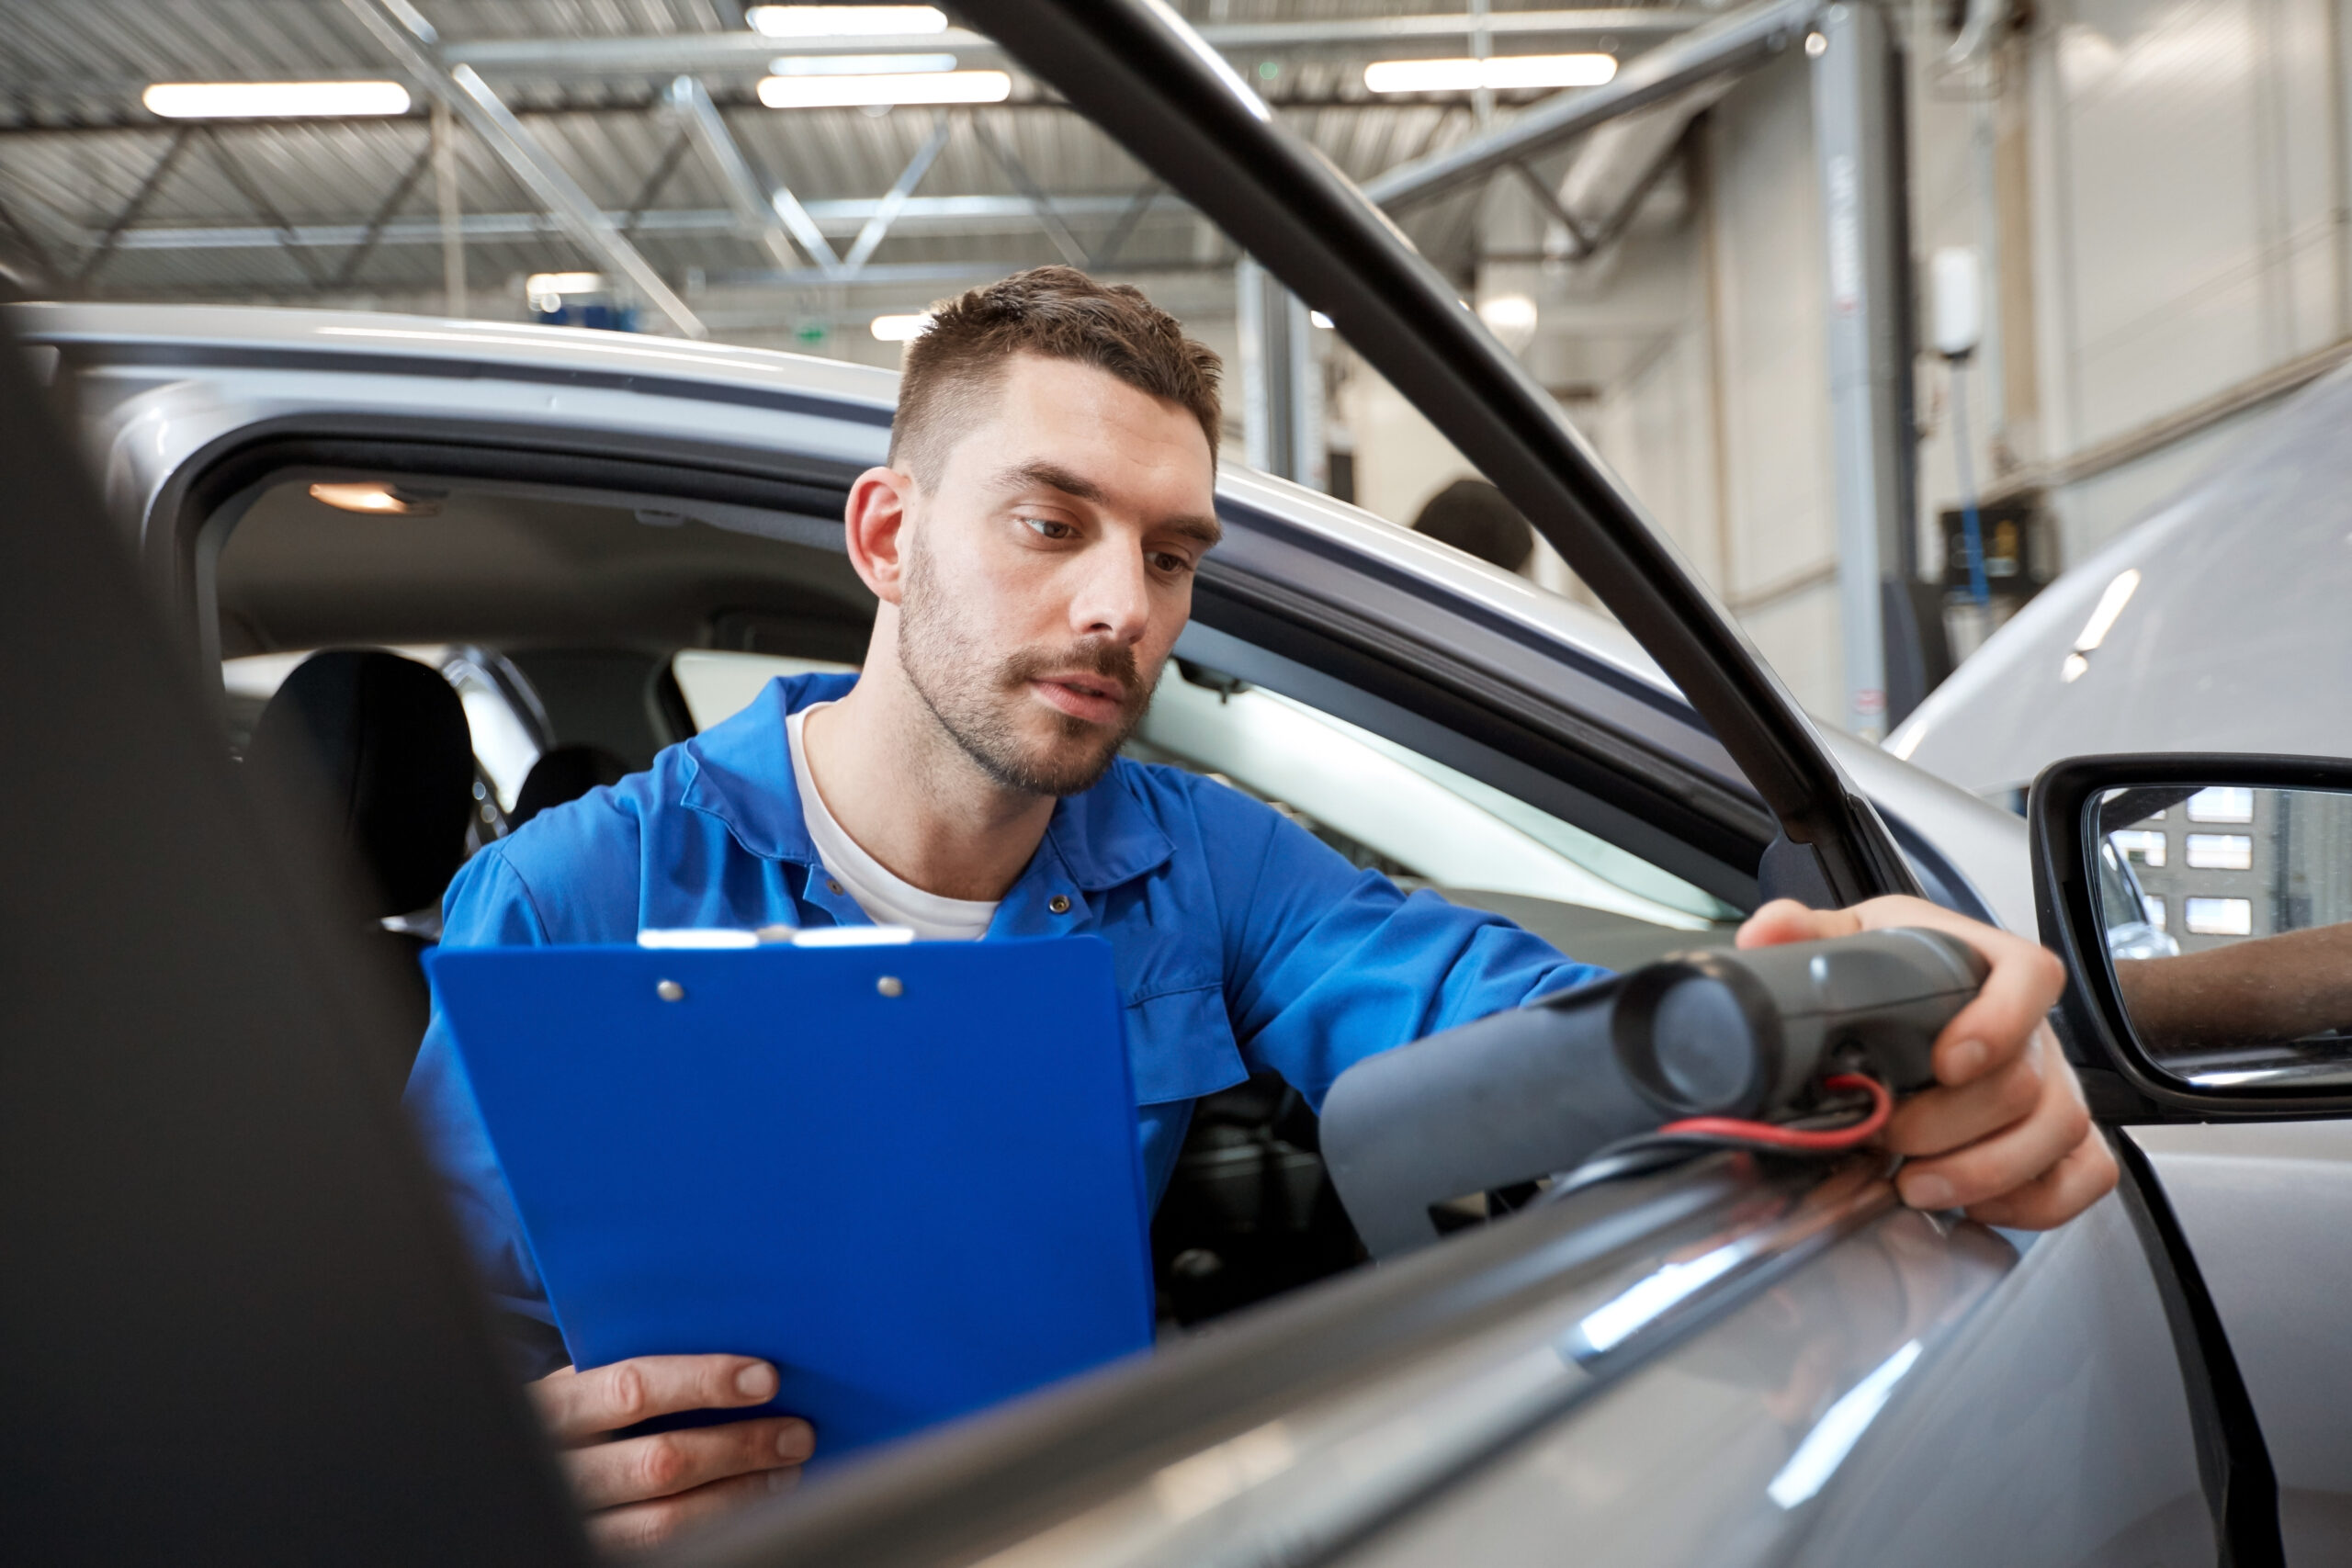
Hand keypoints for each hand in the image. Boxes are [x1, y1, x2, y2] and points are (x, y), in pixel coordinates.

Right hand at [531, 1354, 813, 1553]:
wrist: (517, 1464)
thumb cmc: (572, 1416)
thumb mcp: (579, 1385)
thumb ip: (633, 1372)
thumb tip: (738, 1352)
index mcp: (554, 1405)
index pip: (632, 1389)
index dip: (702, 1382)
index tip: (765, 1378)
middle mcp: (558, 1467)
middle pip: (660, 1462)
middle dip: (739, 1447)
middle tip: (797, 1433)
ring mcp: (576, 1519)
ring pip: (666, 1520)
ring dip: (739, 1494)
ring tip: (786, 1470)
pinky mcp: (598, 1550)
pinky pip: (664, 1548)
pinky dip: (719, 1525)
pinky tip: (754, 1506)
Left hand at [1737, 896, 2116, 1228]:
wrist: (1918, 997)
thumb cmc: (1896, 968)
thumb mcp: (1850, 939)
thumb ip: (1807, 933)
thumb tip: (1770, 932)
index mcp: (1986, 964)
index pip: (2028, 977)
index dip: (1998, 1023)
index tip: (1947, 1061)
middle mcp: (2031, 1026)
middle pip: (2027, 1079)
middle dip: (1952, 1124)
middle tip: (1891, 1139)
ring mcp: (2054, 1082)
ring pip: (2058, 1133)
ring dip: (1984, 1171)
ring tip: (1917, 1185)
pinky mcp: (2061, 1133)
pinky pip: (2085, 1174)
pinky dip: (2036, 1201)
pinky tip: (1975, 1204)